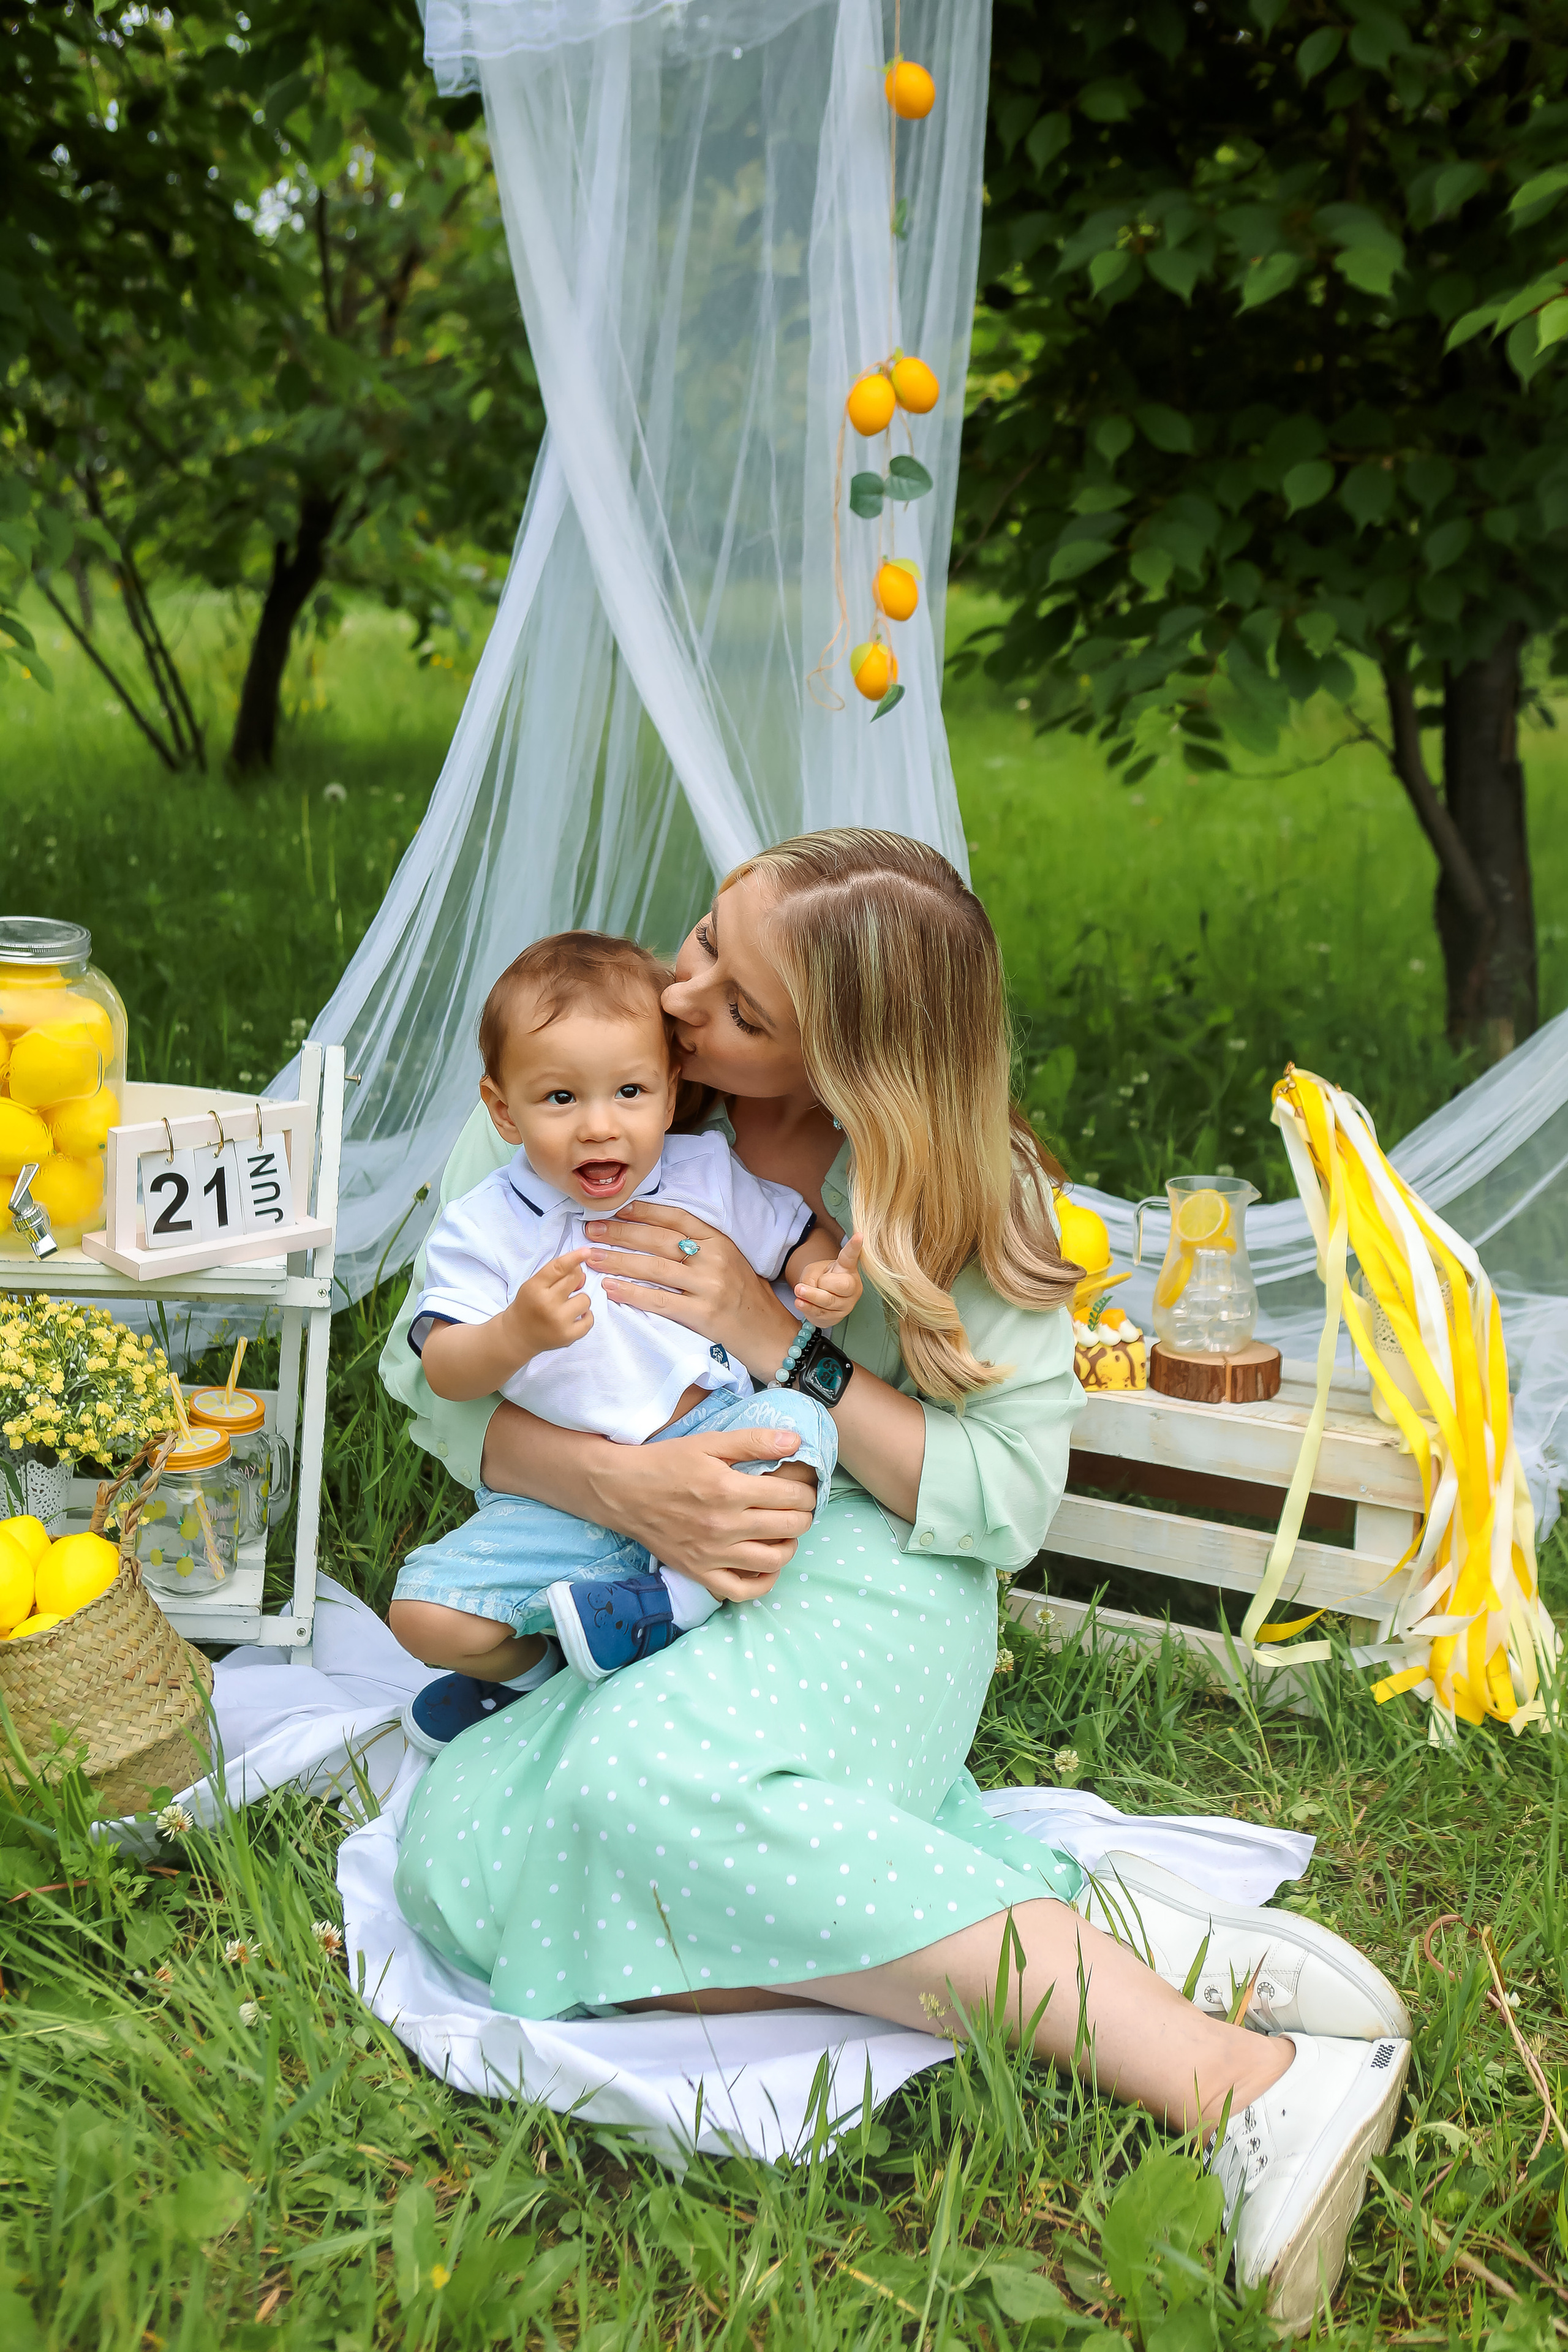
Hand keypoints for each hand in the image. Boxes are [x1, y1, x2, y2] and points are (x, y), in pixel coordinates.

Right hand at [505, 1249, 592, 1358]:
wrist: (518, 1336)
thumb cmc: (528, 1306)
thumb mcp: (533, 1285)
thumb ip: (556, 1275)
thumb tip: (582, 1273)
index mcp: (535, 1288)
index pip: (558, 1268)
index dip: (574, 1258)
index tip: (587, 1251)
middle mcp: (546, 1304)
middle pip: (575, 1279)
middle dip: (575, 1279)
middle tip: (564, 1289)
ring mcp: (558, 1321)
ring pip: (585, 1299)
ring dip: (579, 1301)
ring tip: (566, 1307)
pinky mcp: (567, 1336)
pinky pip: (590, 1319)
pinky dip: (585, 1317)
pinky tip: (573, 1317)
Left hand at [584, 1201, 798, 1381]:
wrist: (771, 1335)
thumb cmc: (747, 1298)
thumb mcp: (730, 1261)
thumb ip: (700, 1247)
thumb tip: (655, 1234)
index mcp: (720, 1242)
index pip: (677, 1218)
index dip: (644, 1211)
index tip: (615, 1210)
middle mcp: (714, 1259)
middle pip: (658, 1240)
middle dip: (620, 1234)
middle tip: (590, 1230)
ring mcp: (709, 1287)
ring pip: (654, 1269)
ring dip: (617, 1261)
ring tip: (591, 1258)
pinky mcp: (703, 1315)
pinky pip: (659, 1301)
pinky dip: (631, 1294)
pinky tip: (610, 1288)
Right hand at [587, 1422, 814, 1595]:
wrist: (622, 1490)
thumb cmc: (666, 1462)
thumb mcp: (709, 1442)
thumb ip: (753, 1441)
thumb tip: (795, 1441)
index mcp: (729, 1489)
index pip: (791, 1495)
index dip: (807, 1490)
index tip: (806, 1486)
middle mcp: (724, 1525)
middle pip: (789, 1527)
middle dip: (805, 1515)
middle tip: (801, 1507)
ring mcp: (712, 1554)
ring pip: (773, 1560)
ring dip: (790, 1545)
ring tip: (786, 1532)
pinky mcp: (699, 1572)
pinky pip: (742, 1591)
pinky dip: (764, 1582)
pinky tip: (767, 1565)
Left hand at [794, 1232, 862, 1327]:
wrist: (821, 1298)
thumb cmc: (821, 1279)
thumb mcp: (814, 1271)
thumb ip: (812, 1277)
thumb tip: (810, 1291)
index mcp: (847, 1268)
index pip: (851, 1257)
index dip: (854, 1247)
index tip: (859, 1235)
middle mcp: (852, 1286)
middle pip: (842, 1285)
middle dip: (822, 1283)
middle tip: (803, 1284)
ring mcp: (847, 1303)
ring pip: (829, 1302)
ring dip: (811, 1296)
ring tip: (798, 1290)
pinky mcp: (838, 1317)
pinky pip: (823, 1313)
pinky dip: (809, 1308)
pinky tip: (800, 1303)